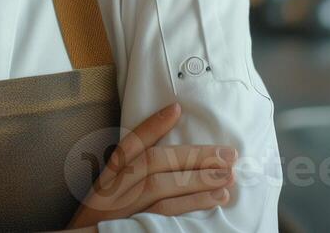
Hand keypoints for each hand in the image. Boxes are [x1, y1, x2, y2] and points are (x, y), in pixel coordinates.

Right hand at [65, 102, 237, 227]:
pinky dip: (191, 205)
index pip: (129, 145)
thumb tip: (170, 159)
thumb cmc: (101, 224)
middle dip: (193, 155)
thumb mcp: (108, 197)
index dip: (152, 125)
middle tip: (229, 153)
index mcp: (107, 178)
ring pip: (160, 187)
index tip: (177, 109)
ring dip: (198, 179)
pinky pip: (164, 215)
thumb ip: (130, 176)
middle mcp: (113, 190)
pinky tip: (214, 200)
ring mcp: (123, 210)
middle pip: (153, 162)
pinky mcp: (133, 228)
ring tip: (228, 176)